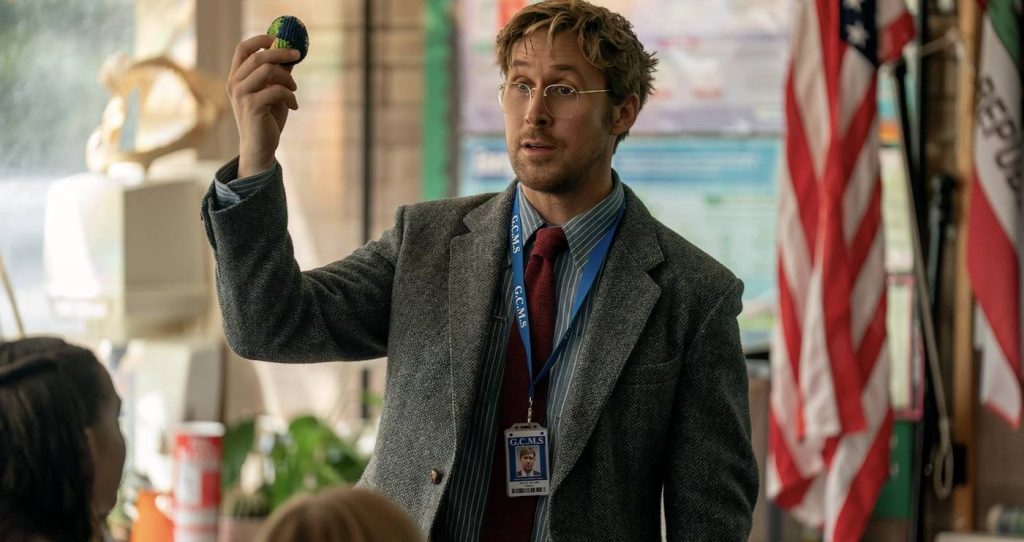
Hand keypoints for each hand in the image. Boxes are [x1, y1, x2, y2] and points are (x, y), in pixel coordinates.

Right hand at [226, 35, 299, 177]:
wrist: (260, 147)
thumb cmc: (267, 119)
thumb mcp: (273, 92)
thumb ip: (278, 73)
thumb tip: (291, 52)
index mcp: (237, 78)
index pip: (243, 49)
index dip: (261, 39)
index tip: (279, 38)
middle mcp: (235, 84)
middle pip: (258, 56)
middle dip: (281, 52)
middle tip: (297, 54)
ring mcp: (241, 95)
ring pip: (268, 70)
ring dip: (288, 78)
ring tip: (294, 90)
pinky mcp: (252, 107)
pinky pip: (276, 90)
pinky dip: (290, 96)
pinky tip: (294, 106)